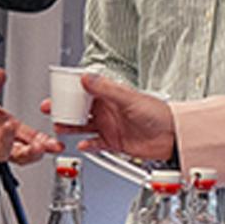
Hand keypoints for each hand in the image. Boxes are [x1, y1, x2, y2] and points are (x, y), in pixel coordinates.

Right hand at [37, 74, 176, 160]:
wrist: (173, 136)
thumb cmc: (158, 113)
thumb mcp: (128, 98)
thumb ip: (106, 89)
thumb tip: (86, 78)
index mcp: (111, 96)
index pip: (85, 91)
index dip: (70, 90)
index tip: (56, 91)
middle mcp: (108, 111)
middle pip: (80, 109)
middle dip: (65, 109)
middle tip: (51, 110)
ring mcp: (111, 127)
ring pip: (84, 126)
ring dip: (72, 127)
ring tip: (60, 128)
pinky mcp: (115, 142)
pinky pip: (96, 144)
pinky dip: (88, 145)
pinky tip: (81, 145)